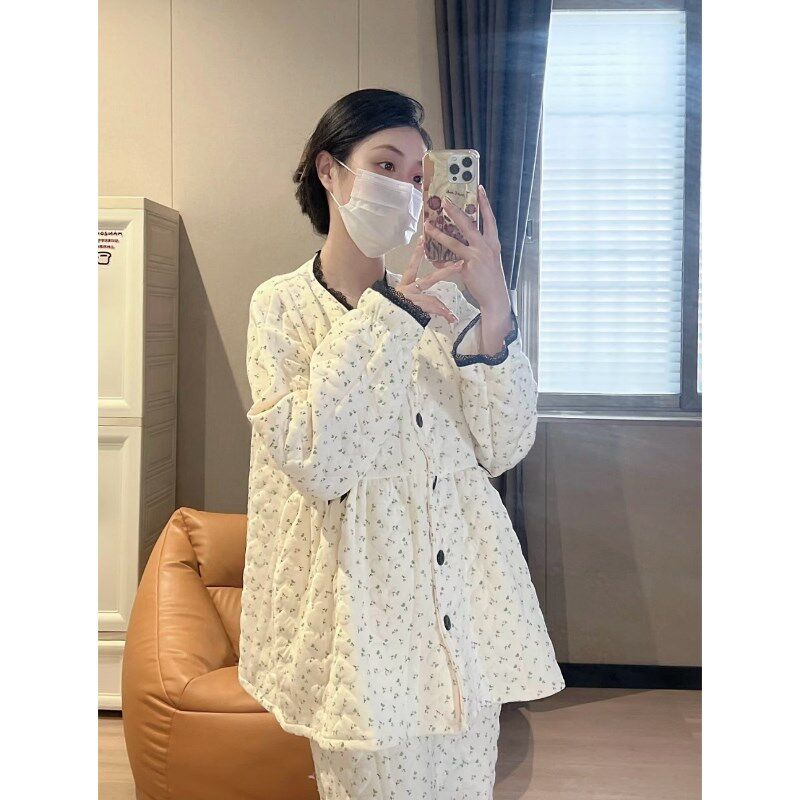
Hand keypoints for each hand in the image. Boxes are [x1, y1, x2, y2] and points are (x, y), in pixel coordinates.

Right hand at [395, 238, 462, 323]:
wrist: (376, 324)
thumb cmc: (387, 313)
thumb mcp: (396, 302)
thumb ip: (410, 299)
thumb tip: (424, 301)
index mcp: (403, 286)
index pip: (411, 267)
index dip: (417, 254)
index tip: (423, 240)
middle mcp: (406, 291)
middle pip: (428, 279)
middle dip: (445, 272)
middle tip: (459, 264)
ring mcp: (409, 301)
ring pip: (431, 299)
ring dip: (443, 306)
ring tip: (453, 315)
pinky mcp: (413, 311)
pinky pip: (431, 312)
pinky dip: (442, 315)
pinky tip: (451, 319)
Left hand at [424, 185, 510, 315]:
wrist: (495, 297)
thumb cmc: (491, 279)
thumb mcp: (487, 260)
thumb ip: (475, 250)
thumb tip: (458, 246)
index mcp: (493, 243)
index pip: (489, 219)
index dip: (485, 204)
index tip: (479, 189)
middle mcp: (486, 247)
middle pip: (469, 225)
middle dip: (456, 212)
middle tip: (445, 202)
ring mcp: (477, 256)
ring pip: (454, 242)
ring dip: (439, 234)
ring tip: (428, 226)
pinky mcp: (468, 267)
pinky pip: (450, 261)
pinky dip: (440, 259)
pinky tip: (431, 257)